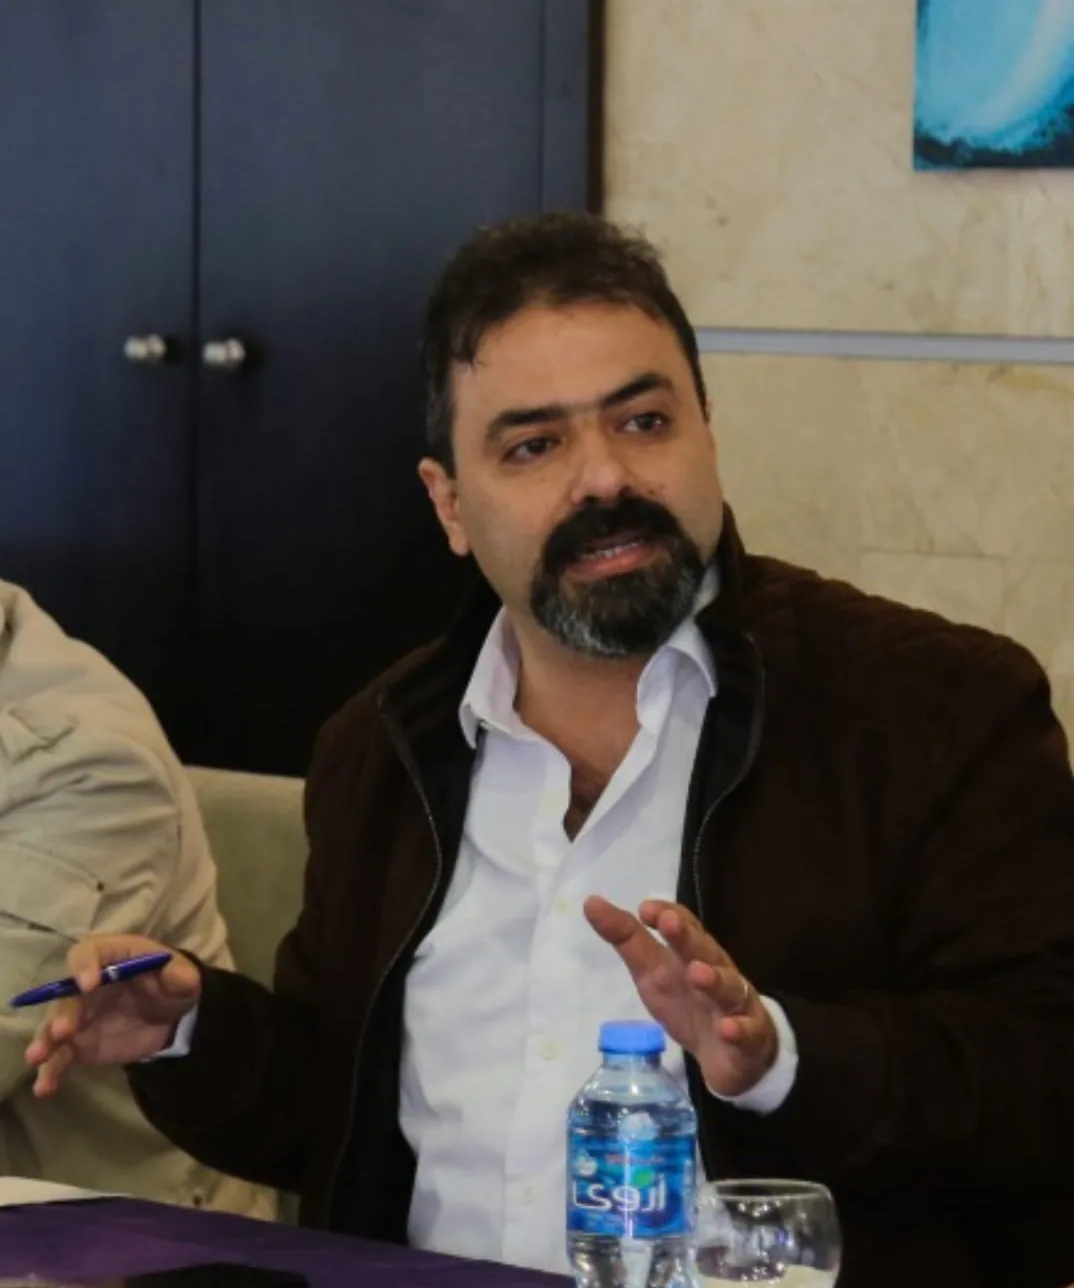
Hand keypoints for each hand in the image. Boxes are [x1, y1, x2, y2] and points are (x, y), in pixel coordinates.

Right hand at [25, 934, 201, 1097]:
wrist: (167, 1019)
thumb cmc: (169, 985)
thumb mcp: (184, 977)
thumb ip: (181, 975)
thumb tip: (178, 977)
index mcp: (111, 956)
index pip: (90, 952)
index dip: (85, 965)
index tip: (89, 983)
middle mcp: (85, 984)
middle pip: (66, 993)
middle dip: (63, 1011)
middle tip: (63, 1031)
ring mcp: (78, 1015)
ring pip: (54, 1025)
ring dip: (45, 1040)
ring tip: (38, 1057)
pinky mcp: (76, 1044)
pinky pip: (59, 1056)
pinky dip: (50, 1070)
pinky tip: (45, 1087)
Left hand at [584, 896, 777, 1097]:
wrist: (731, 1053)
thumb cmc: (687, 1002)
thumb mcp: (651, 970)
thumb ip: (625, 938)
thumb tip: (590, 902)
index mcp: (693, 952)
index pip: (685, 923)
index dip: (667, 914)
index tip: (645, 909)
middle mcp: (718, 970)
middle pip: (704, 949)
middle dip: (687, 937)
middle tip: (669, 923)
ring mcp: (737, 1003)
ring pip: (730, 987)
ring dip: (715, 979)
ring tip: (697, 973)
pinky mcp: (750, 1037)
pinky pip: (748, 1031)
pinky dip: (738, 1029)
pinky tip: (727, 1029)